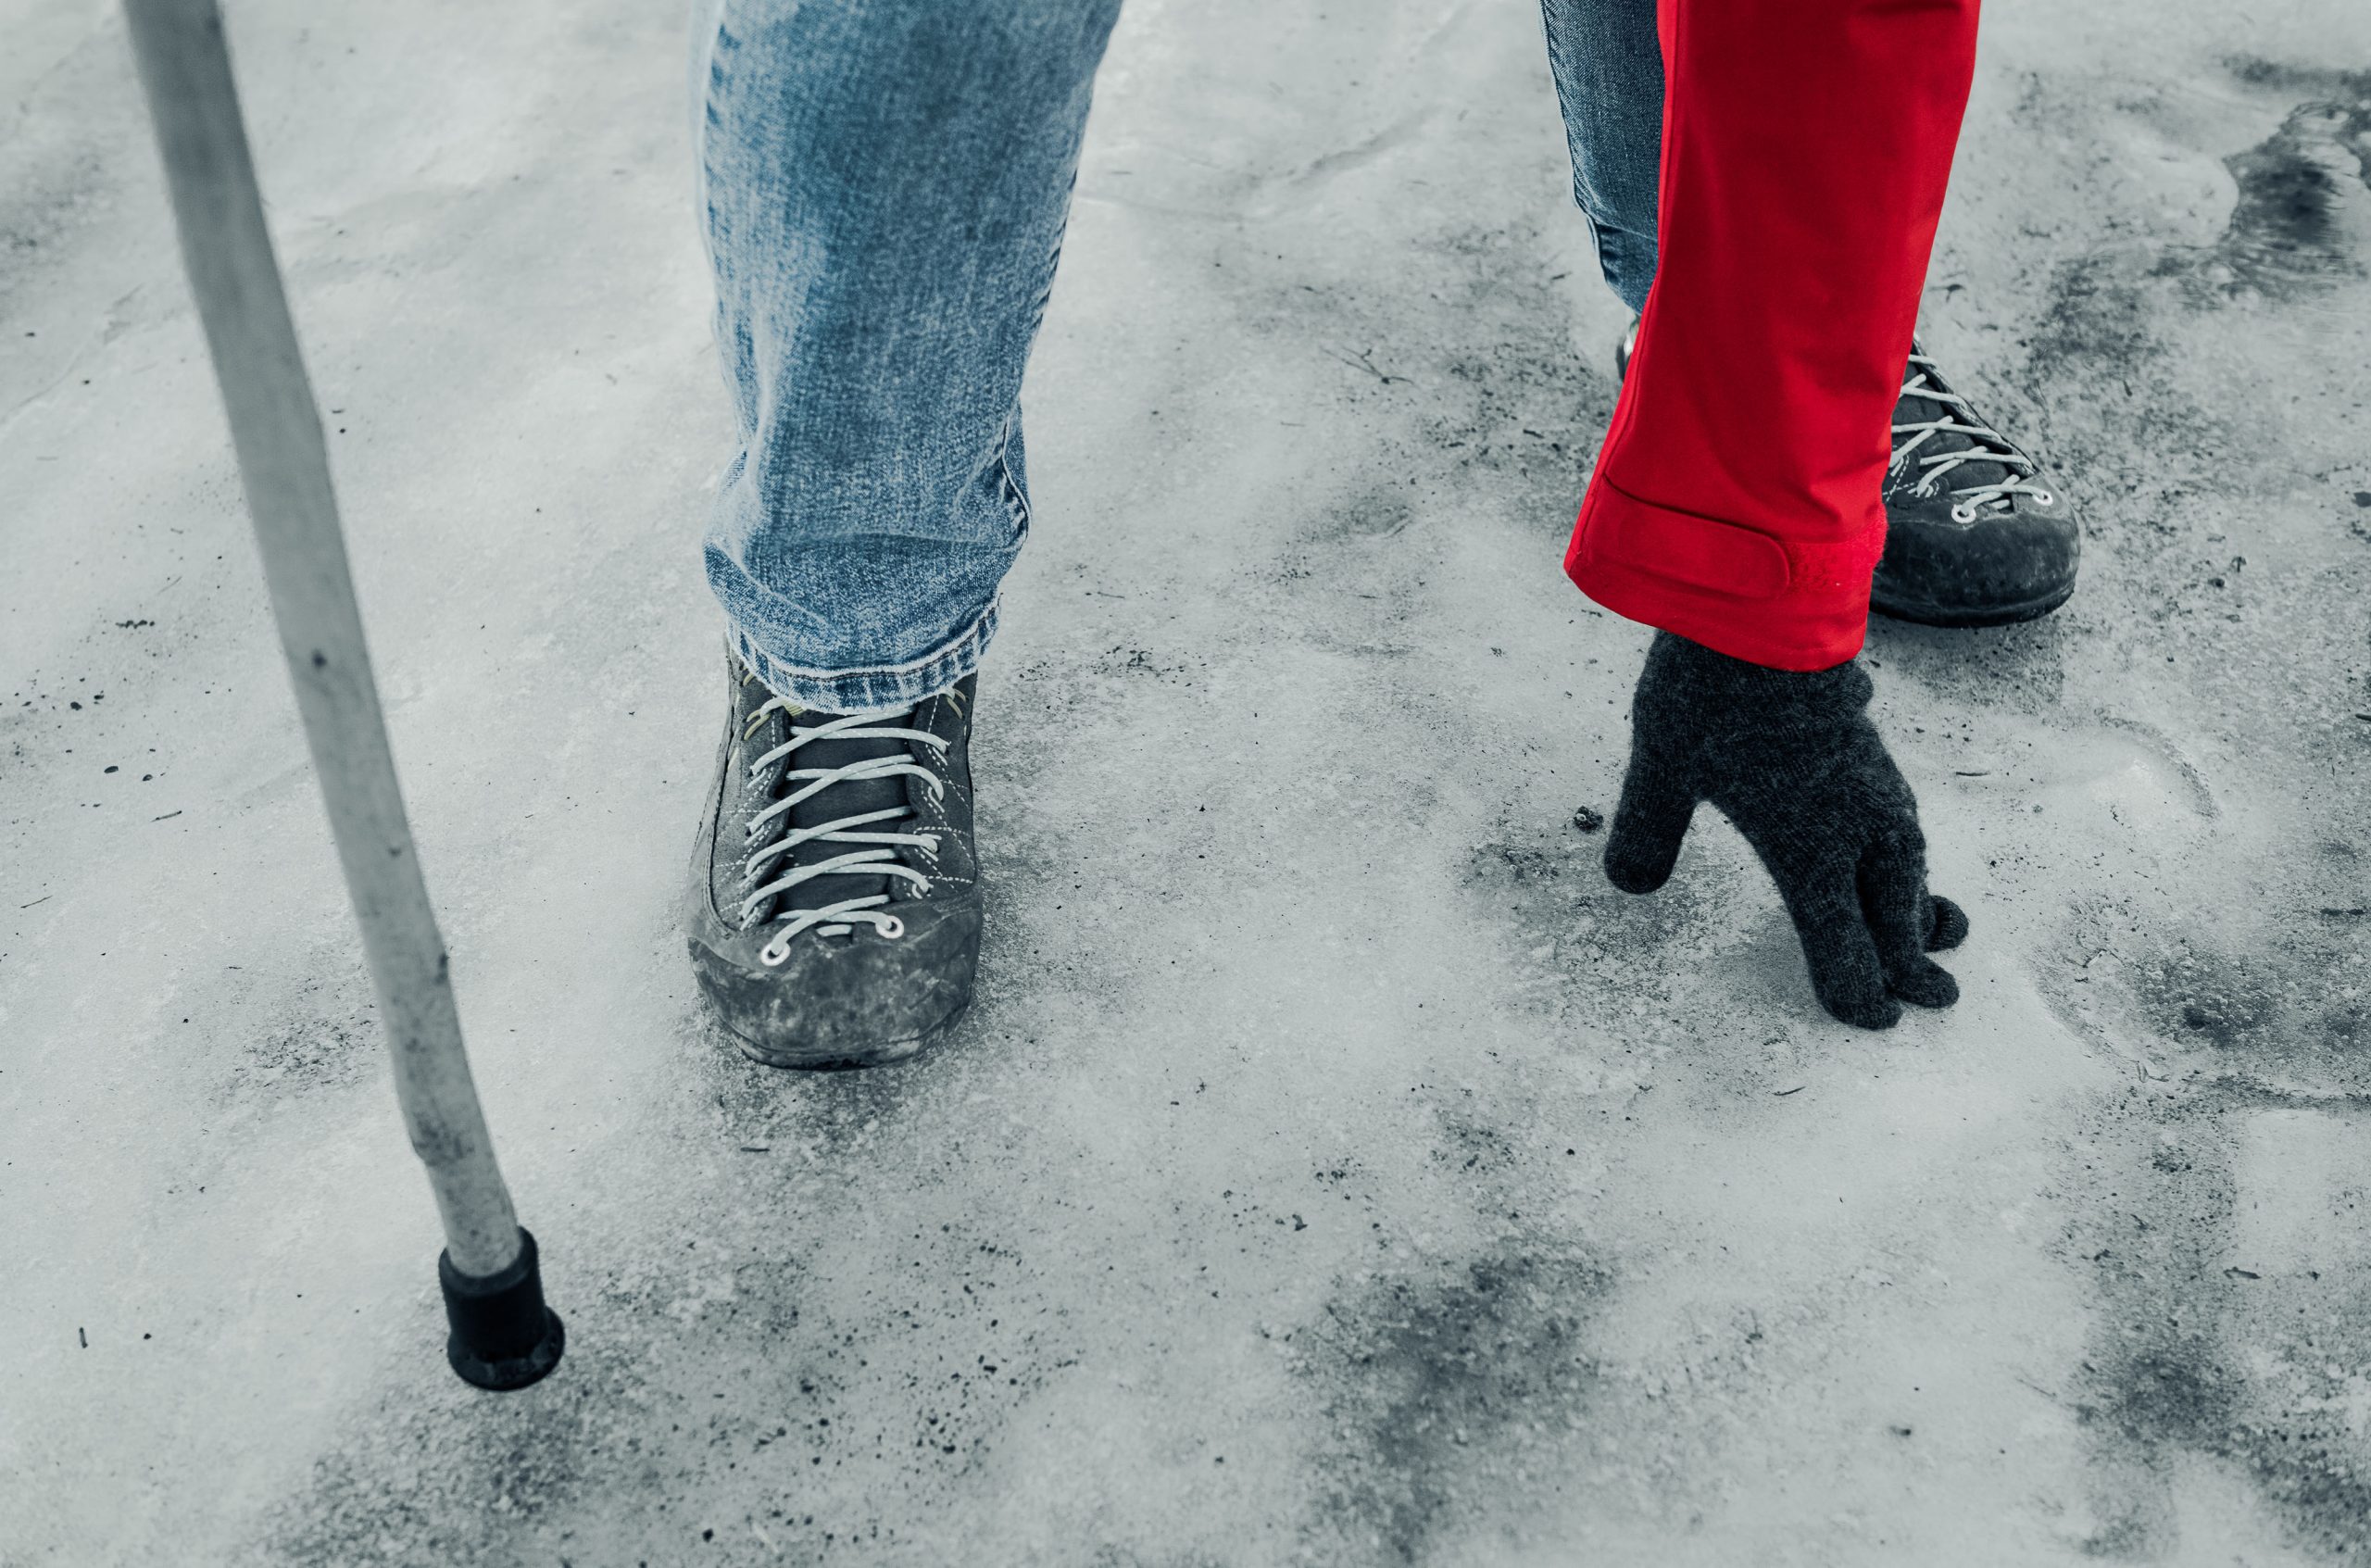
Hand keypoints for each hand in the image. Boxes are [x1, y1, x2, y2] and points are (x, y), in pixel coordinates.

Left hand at [1604, 631, 1967, 1028]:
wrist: (1768, 604)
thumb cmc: (1712, 693)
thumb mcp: (1661, 769)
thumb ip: (1647, 832)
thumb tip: (1630, 884)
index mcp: (1812, 856)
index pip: (1845, 948)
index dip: (1857, 991)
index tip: (1873, 1021)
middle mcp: (1856, 832)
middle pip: (1894, 915)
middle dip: (1911, 961)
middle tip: (1939, 998)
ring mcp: (1872, 788)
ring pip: (1908, 866)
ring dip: (1919, 906)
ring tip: (1942, 929)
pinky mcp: (1871, 752)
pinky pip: (1904, 824)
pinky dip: (1909, 855)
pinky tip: (1901, 847)